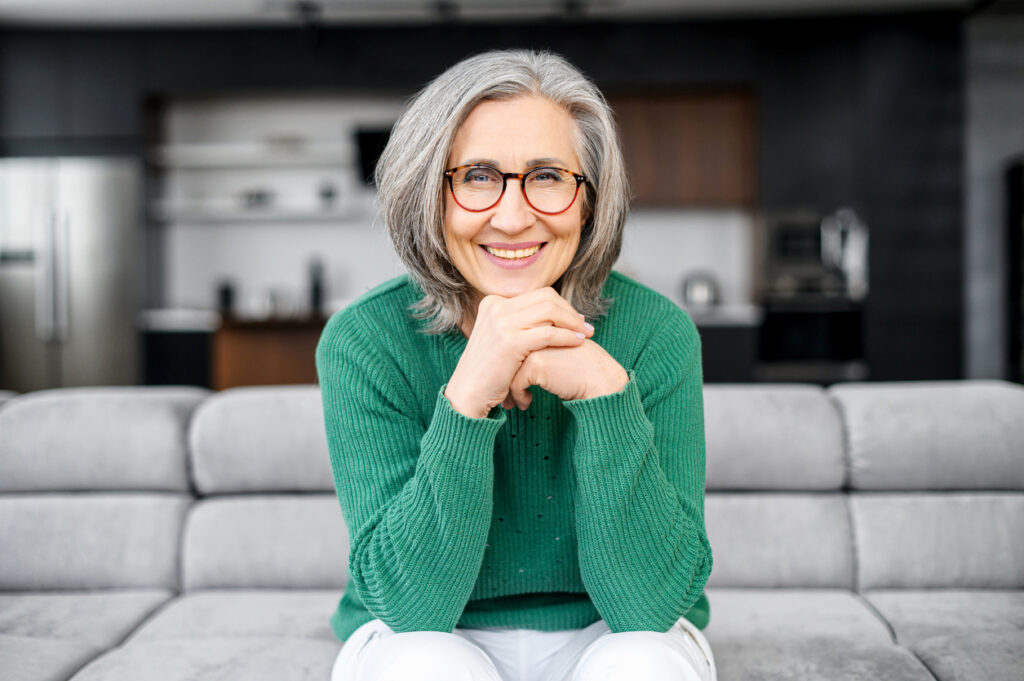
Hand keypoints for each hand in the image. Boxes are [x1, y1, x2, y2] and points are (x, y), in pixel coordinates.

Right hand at [444, 287, 594, 418]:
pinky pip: (548, 333)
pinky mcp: (509, 341)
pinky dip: (567, 336)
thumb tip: (555, 313)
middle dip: (570, 311)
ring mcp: (501, 322)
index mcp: (493, 303)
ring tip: (586, 335)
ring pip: (550, 311)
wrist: (468, 394)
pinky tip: (578, 343)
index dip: (562, 306)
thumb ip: (520, 323)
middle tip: (586, 327)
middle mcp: (496, 307)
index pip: (538, 294)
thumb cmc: (489, 371)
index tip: (577, 320)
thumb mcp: (500, 338)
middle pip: (546, 298)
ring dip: (572, 322)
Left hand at [505, 339, 629, 409]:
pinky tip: (525, 405)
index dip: (510, 362)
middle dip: (504, 375)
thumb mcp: (559, 350)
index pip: (514, 341)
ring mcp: (535, 344)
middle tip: (503, 394)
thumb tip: (514, 360)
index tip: (507, 379)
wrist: (601, 381)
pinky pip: (516, 382)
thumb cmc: (582, 369)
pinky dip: (519, 395)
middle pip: (507, 353)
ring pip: (509, 368)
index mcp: (542, 323)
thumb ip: (540, 346)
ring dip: (508, 388)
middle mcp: (537, 329)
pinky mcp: (537, 362)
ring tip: (510, 403)